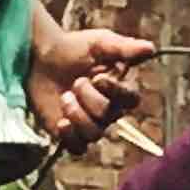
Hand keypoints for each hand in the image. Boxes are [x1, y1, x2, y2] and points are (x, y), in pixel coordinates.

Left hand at [26, 25, 154, 149]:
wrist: (38, 57)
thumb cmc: (73, 48)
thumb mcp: (99, 42)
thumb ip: (124, 47)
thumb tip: (150, 48)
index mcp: (120, 89)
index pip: (131, 100)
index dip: (116, 92)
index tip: (98, 78)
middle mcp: (108, 110)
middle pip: (109, 116)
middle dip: (89, 98)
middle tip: (75, 82)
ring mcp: (89, 123)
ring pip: (94, 133)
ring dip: (77, 115)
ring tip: (64, 97)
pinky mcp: (69, 133)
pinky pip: (77, 147)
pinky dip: (70, 137)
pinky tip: (61, 121)